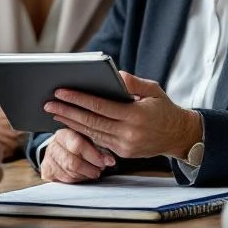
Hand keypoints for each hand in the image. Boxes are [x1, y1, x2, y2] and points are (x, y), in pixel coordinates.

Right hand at [40, 128, 114, 182]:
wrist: (60, 151)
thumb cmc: (78, 146)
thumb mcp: (88, 141)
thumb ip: (98, 147)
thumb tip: (109, 160)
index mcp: (63, 134)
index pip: (77, 144)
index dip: (94, 155)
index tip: (106, 162)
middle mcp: (53, 146)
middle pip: (72, 163)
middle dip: (90, 169)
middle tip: (99, 170)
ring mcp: (48, 160)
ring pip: (68, 174)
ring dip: (84, 176)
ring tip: (92, 172)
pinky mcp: (46, 172)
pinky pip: (63, 181)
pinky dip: (75, 181)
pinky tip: (81, 176)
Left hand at [42, 70, 200, 159]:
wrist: (179, 136)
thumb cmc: (164, 108)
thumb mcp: (153, 90)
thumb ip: (133, 83)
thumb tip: (115, 74)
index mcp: (136, 116)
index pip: (100, 106)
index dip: (78, 99)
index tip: (61, 91)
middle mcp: (129, 134)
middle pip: (91, 122)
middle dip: (67, 111)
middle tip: (48, 103)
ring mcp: (125, 146)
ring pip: (92, 133)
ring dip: (71, 123)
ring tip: (54, 112)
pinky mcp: (123, 153)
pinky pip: (99, 141)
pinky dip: (83, 131)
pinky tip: (71, 123)